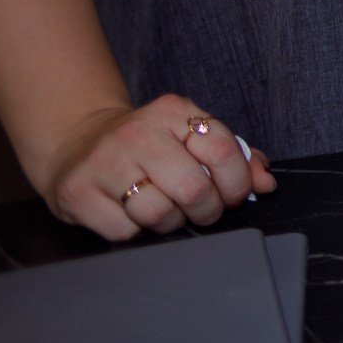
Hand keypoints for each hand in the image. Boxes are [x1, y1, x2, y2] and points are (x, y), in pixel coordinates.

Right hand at [39, 93, 273, 240]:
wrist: (77, 143)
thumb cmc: (146, 145)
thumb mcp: (188, 137)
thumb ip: (233, 156)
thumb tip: (265, 182)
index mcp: (172, 111)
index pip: (222, 151)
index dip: (237, 183)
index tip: (233, 195)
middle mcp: (137, 132)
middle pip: (193, 189)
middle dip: (207, 210)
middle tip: (202, 210)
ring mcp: (104, 162)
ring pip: (159, 213)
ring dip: (171, 223)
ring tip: (165, 210)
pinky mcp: (77, 193)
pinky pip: (125, 230)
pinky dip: (135, 231)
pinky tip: (131, 213)